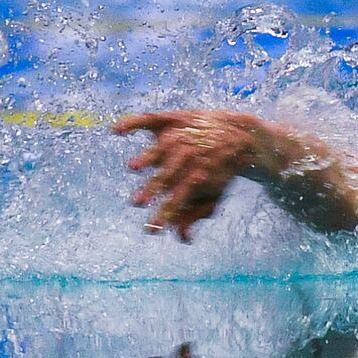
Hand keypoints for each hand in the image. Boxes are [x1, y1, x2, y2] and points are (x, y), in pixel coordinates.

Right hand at [114, 110, 274, 241]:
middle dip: (152, 190)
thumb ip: (195, 215)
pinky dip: (132, 123)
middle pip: (166, 177)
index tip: (151, 229)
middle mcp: (187, 158)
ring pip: (160, 149)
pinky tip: (116, 131)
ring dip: (146, 158)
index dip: (164, 215)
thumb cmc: (221, 172)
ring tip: (134, 168)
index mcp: (196, 179)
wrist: (240, 136)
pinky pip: (149, 119)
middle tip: (136, 202)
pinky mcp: (172, 119)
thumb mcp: (213, 196)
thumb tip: (183, 238)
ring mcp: (179, 137)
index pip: (177, 201)